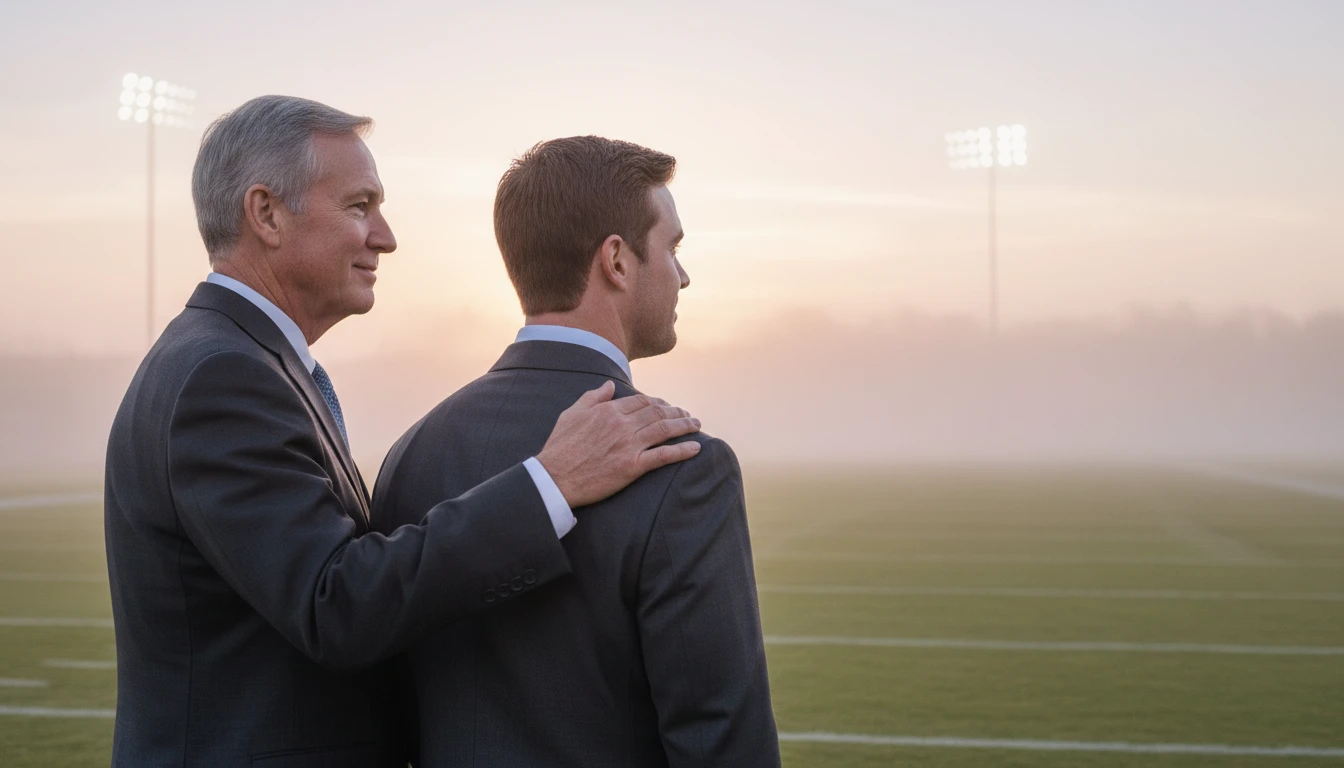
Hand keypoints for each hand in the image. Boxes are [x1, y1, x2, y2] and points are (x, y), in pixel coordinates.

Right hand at [535, 381, 702, 507]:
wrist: (554, 477)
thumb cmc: (560, 446)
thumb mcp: (572, 413)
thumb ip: (593, 397)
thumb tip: (609, 385)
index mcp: (609, 411)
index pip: (641, 401)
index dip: (658, 402)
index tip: (666, 406)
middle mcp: (622, 424)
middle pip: (658, 412)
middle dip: (676, 412)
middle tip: (688, 416)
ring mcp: (629, 445)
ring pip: (664, 429)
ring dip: (684, 426)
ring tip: (696, 425)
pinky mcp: (632, 466)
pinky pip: (663, 456)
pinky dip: (682, 451)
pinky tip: (695, 448)